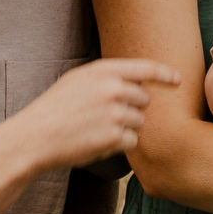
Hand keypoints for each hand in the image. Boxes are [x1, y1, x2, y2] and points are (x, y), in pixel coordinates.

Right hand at [4, 59, 179, 172]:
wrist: (35, 137)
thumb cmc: (54, 109)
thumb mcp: (77, 80)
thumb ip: (107, 77)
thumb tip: (137, 81)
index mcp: (103, 70)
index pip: (146, 68)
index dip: (165, 74)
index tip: (177, 80)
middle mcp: (112, 89)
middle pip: (144, 99)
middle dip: (132, 109)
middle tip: (106, 116)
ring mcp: (115, 113)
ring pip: (139, 122)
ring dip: (124, 128)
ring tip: (96, 129)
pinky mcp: (114, 138)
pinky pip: (132, 141)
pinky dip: (120, 145)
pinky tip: (97, 142)